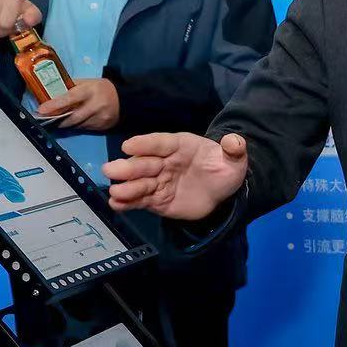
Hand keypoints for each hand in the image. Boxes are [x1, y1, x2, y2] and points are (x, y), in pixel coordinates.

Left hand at [38, 78, 118, 131]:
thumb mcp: (88, 82)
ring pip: (77, 125)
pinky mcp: (102, 127)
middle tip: (46, 120)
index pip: (70, 98)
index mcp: (90, 91)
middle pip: (72, 117)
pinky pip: (85, 128)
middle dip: (58, 120)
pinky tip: (74, 122)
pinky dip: (77, 126)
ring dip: (66, 123)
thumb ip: (71, 87)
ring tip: (58, 121)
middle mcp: (96, 105)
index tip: (41, 110)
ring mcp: (100, 118)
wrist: (125, 99)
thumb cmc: (102, 88)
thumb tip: (52, 93)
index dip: (55, 105)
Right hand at [103, 132, 248, 219]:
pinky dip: (127, 203)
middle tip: (111, 170)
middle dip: (129, 167)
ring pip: (140, 183)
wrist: (221, 191)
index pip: (161, 143)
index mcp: (181, 145)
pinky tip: (116, 204)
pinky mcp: (156, 199)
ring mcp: (158, 181)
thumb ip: (234, 149)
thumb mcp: (234, 159)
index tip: (129, 146)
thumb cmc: (223, 168)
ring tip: (114, 192)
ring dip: (126, 187)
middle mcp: (165, 161)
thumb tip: (234, 142)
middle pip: (145, 163)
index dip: (145, 144)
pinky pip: (140, 201)